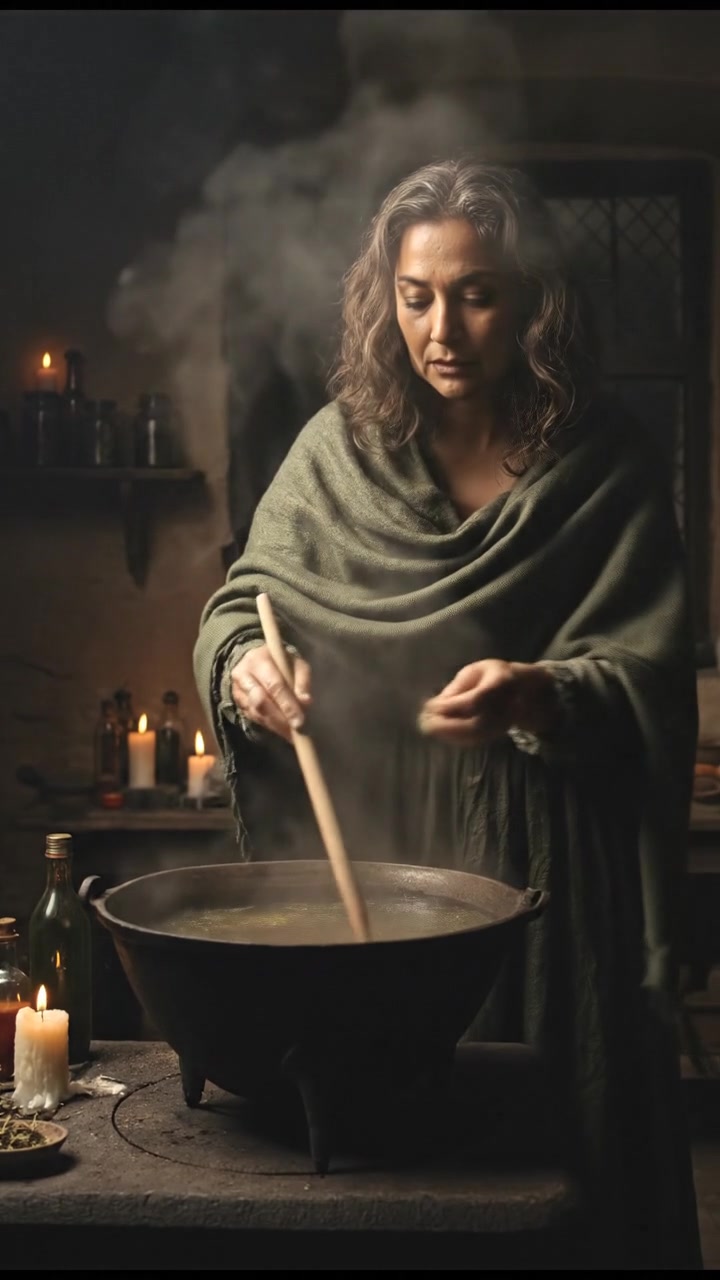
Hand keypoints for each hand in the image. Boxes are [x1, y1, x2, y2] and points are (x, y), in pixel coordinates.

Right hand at [231, 645, 311, 742]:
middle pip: (260, 701)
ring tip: (291, 735)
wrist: (256, 659)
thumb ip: (302, 680)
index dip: (287, 705)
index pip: (274, 685)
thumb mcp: (296, 663)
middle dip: (280, 719)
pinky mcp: (237, 702)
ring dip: (275, 726)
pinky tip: (281, 730)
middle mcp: (244, 674)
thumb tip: (305, 702)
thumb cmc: (281, 662)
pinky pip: (253, 717)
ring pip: (255, 712)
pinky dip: (269, 726)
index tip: (299, 722)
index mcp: (259, 660)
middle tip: (295, 732)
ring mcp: (238, 689)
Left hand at [417, 660, 559, 746]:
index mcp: (502, 682)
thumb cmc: (492, 675)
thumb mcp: (475, 671)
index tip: (429, 706)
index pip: (476, 700)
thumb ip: (458, 688)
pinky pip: (477, 740)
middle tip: (424, 722)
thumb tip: (436, 706)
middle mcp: (507, 705)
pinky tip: (440, 733)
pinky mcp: (499, 733)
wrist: (524, 688)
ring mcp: (506, 722)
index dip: (452, 706)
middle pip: (477, 724)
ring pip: (476, 736)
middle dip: (448, 726)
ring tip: (428, 728)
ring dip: (449, 735)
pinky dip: (456, 739)